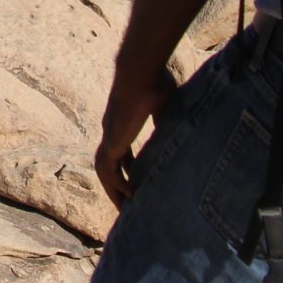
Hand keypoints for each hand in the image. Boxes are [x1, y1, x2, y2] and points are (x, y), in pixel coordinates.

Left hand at [96, 65, 180, 208]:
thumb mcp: (165, 106)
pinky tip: (130, 195)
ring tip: (125, 209)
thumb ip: (165, 121)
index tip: (136, 182)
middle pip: (110, 165)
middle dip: (117, 185)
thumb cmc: (154, 82)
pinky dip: (118, 183)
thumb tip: (176, 134)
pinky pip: (109, 169)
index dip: (128, 168)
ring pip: (105, 171)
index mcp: (122, 123)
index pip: (121, 152)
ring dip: (113, 190)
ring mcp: (109, 135)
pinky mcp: (111, 139)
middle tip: (125, 204)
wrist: (141, 73)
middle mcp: (112, 131)